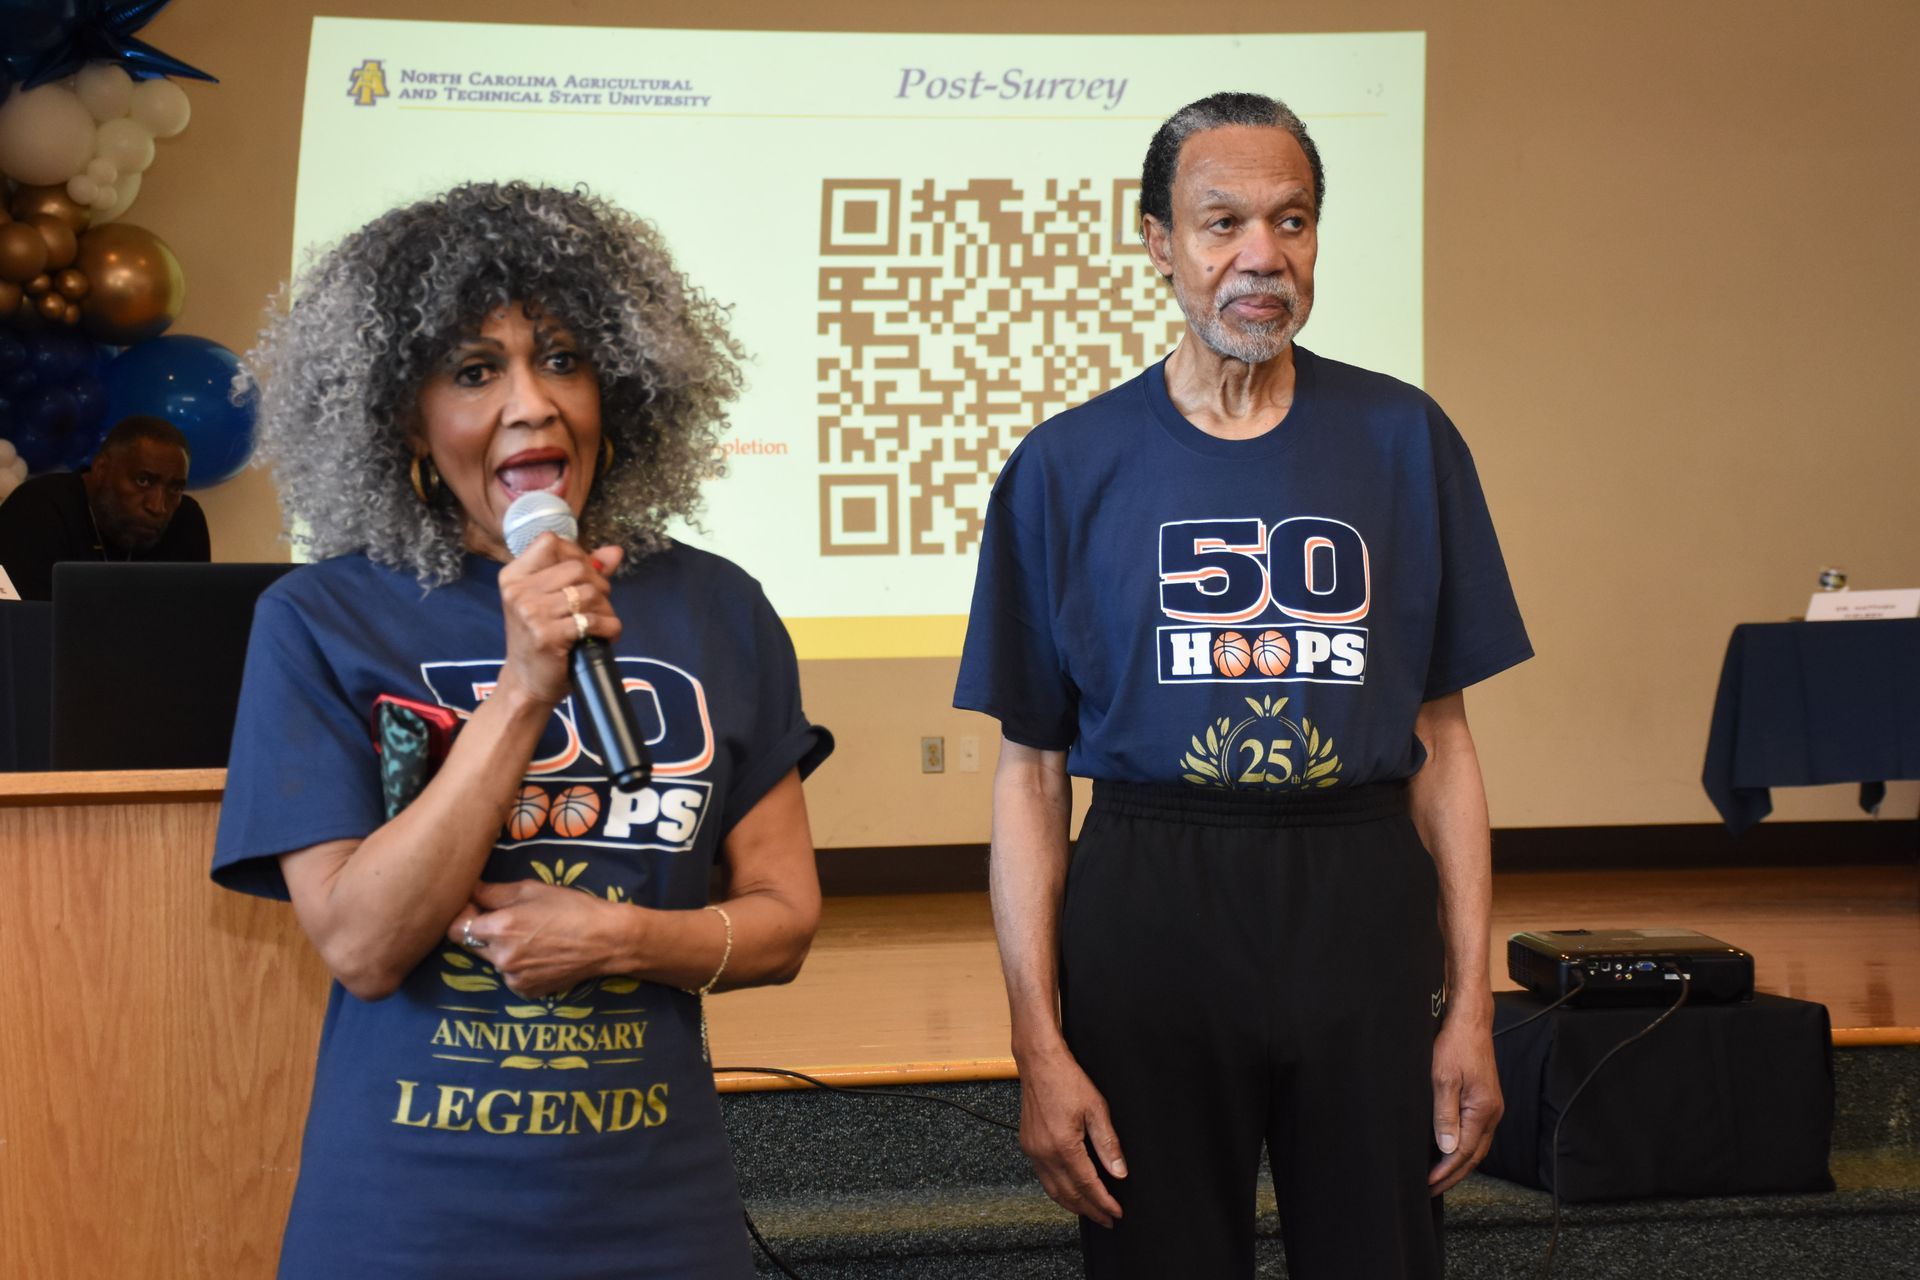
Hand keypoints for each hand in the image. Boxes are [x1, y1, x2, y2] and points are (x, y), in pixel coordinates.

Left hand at [448, 879, 633, 997]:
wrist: (606, 940)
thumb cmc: (571, 908)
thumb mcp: (531, 889)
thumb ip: (493, 892)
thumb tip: (469, 890)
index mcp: (498, 929)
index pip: (455, 929)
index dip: (464, 917)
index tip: (478, 909)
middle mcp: (499, 958)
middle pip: (472, 946)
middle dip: (484, 932)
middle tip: (511, 920)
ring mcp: (512, 979)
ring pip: (493, 961)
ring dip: (503, 949)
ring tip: (533, 937)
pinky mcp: (526, 991)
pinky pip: (511, 976)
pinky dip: (519, 966)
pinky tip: (542, 954)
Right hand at [496, 536, 625, 704]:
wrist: (526, 682)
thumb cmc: (541, 638)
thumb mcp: (553, 599)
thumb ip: (584, 571)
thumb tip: (615, 551)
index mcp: (513, 576)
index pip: (551, 542)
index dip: (576, 554)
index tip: (584, 575)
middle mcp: (517, 591)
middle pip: (576, 567)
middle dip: (598, 584)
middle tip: (596, 605)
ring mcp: (530, 613)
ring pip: (589, 593)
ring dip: (605, 609)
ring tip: (599, 622)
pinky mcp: (547, 635)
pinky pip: (593, 620)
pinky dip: (609, 628)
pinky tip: (604, 635)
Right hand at [1017, 1046, 1126, 1226]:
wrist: (1039, 1062)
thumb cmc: (1067, 1080)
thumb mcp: (1097, 1109)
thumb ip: (1108, 1144)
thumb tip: (1119, 1172)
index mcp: (1063, 1145)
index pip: (1088, 1185)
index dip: (1104, 1202)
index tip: (1116, 1213)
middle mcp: (1044, 1152)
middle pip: (1069, 1194)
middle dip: (1090, 1210)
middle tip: (1107, 1220)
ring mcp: (1033, 1150)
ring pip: (1053, 1190)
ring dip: (1073, 1205)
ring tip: (1091, 1211)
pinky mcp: (1028, 1145)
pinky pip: (1043, 1178)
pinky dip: (1058, 1191)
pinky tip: (1070, 1191)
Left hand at [1428, 1013, 1502, 1194]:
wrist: (1470, 1022)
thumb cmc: (1455, 1045)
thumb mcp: (1443, 1080)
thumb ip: (1445, 1116)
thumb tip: (1449, 1149)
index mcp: (1483, 1111)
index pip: (1465, 1152)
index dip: (1446, 1171)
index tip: (1429, 1183)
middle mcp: (1493, 1113)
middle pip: (1475, 1155)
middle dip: (1453, 1175)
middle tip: (1432, 1189)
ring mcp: (1491, 1107)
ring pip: (1478, 1146)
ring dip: (1459, 1164)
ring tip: (1439, 1177)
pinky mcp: (1486, 1100)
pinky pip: (1477, 1133)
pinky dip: (1465, 1148)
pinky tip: (1451, 1151)